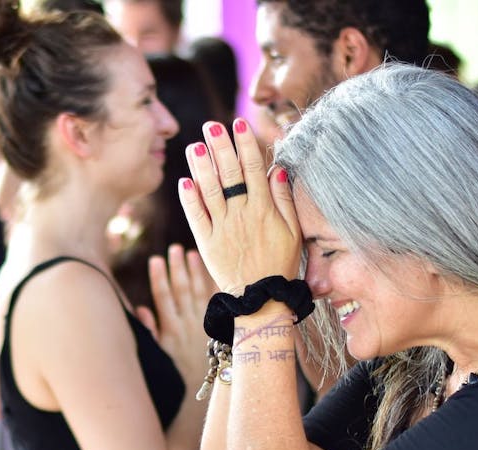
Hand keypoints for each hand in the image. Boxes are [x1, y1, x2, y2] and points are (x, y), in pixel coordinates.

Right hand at [146, 244, 213, 387]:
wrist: (203, 390)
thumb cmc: (176, 374)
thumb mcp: (158, 356)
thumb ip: (150, 331)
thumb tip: (140, 308)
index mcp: (171, 329)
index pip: (163, 297)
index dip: (159, 277)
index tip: (155, 259)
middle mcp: (189, 324)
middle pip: (182, 290)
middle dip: (178, 268)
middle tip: (174, 249)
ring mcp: (206, 323)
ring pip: (201, 292)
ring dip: (196, 272)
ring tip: (191, 253)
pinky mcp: (220, 326)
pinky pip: (219, 302)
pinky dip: (216, 285)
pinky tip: (214, 270)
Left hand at [178, 118, 301, 293]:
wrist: (261, 298)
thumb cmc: (280, 264)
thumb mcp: (293, 232)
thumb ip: (285, 200)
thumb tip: (277, 170)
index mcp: (264, 209)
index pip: (252, 169)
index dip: (244, 144)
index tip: (238, 123)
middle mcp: (241, 215)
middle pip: (229, 174)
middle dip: (220, 147)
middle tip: (211, 125)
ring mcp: (222, 228)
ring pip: (209, 191)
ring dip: (201, 167)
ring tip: (194, 145)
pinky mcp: (207, 243)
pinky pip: (196, 217)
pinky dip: (189, 199)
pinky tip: (183, 180)